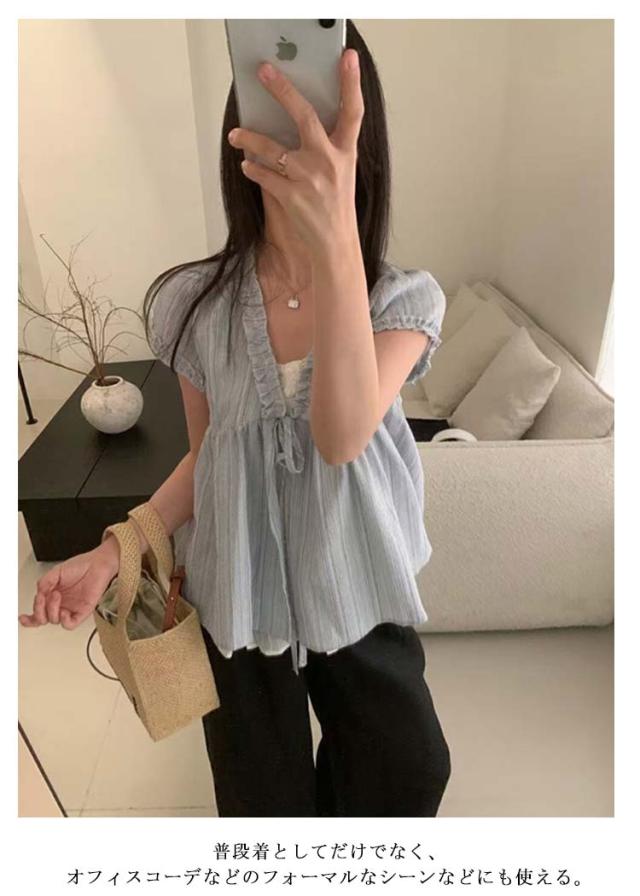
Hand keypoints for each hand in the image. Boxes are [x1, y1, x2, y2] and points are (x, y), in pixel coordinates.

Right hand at [19, 536, 120, 630]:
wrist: (98, 563)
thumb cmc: (81, 566)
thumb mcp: (56, 572)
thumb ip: (44, 583)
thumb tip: (39, 594)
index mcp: (52, 596)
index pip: (39, 612)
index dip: (29, 619)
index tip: (22, 618)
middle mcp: (61, 604)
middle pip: (43, 619)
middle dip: (38, 612)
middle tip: (41, 600)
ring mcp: (71, 608)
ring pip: (54, 621)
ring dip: (51, 610)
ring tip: (56, 595)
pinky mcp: (82, 611)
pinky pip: (71, 624)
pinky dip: (64, 620)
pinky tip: (63, 610)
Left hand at [228, 48, 363, 251]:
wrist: (334, 245)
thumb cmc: (335, 206)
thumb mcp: (341, 172)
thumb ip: (326, 145)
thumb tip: (294, 118)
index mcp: (345, 152)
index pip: (353, 111)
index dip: (352, 82)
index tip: (347, 57)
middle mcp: (329, 161)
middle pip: (304, 115)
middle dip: (282, 89)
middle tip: (264, 72)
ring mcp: (310, 178)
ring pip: (272, 147)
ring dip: (249, 138)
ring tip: (236, 135)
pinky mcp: (292, 196)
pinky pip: (263, 174)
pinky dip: (252, 169)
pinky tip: (247, 166)